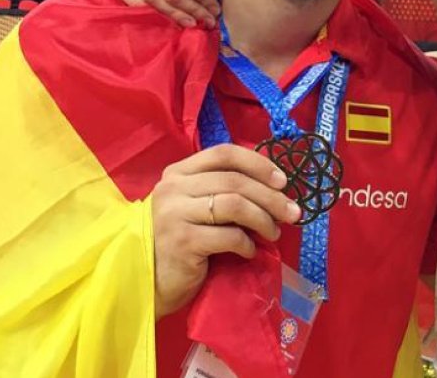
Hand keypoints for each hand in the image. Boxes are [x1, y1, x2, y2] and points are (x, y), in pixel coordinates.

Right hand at [152, 144, 300, 317]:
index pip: (224, 154)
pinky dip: (247, 244)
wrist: (143, 282)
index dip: (258, 164)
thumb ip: (220, 191)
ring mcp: (175, 214)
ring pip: (235, 204)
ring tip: (274, 233)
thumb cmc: (176, 243)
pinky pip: (229, 236)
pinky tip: (249, 251)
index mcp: (178, 173)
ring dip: (263, 219)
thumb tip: (273, 188)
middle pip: (235, 180)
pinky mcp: (182, 242)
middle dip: (272, 196)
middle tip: (293, 213)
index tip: (283, 181)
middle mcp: (173, 188)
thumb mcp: (194, 207)